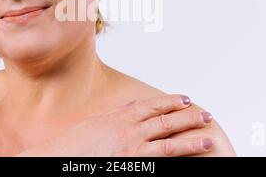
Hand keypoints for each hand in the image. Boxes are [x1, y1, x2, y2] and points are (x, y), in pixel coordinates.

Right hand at [18, 94, 214, 156]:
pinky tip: (188, 161)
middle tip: (206, 116)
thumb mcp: (95, 122)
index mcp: (121, 118)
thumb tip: (130, 109)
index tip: (186, 99)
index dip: (171, 102)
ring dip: (190, 141)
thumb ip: (116, 115)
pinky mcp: (132, 166)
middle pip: (166, 122)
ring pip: (168, 143)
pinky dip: (174, 160)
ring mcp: (132, 150)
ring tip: (208, 139)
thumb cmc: (73, 143)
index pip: (153, 106)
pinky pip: (159, 162)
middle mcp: (130, 131)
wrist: (57, 157)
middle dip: (189, 118)